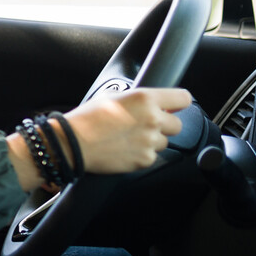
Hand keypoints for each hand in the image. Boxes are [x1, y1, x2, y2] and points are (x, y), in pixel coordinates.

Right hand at [60, 87, 191, 174]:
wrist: (72, 143)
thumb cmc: (86, 119)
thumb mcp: (110, 96)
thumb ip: (134, 98)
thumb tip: (146, 102)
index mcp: (145, 99)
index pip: (183, 98)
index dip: (177, 102)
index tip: (173, 106)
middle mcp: (152, 119)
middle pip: (177, 124)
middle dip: (164, 125)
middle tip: (144, 125)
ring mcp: (150, 141)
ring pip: (164, 141)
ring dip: (151, 140)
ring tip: (128, 138)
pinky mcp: (145, 160)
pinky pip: (151, 156)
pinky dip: (141, 154)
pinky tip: (123, 149)